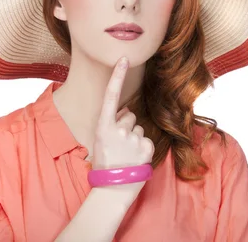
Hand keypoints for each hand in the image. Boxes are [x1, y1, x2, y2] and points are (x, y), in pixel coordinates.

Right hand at [92, 56, 154, 193]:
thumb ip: (113, 123)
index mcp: (103, 126)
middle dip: (126, 126)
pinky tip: (135, 158)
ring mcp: (133, 138)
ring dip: (134, 138)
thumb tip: (127, 112)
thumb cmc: (105, 163)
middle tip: (118, 145)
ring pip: (138, 128)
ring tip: (126, 154)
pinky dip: (142, 147)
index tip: (125, 59)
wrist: (113, 189)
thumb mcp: (100, 140)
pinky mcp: (147, 146)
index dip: (117, 76)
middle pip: (129, 115)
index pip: (111, 96)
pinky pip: (146, 139)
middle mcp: (118, 129)